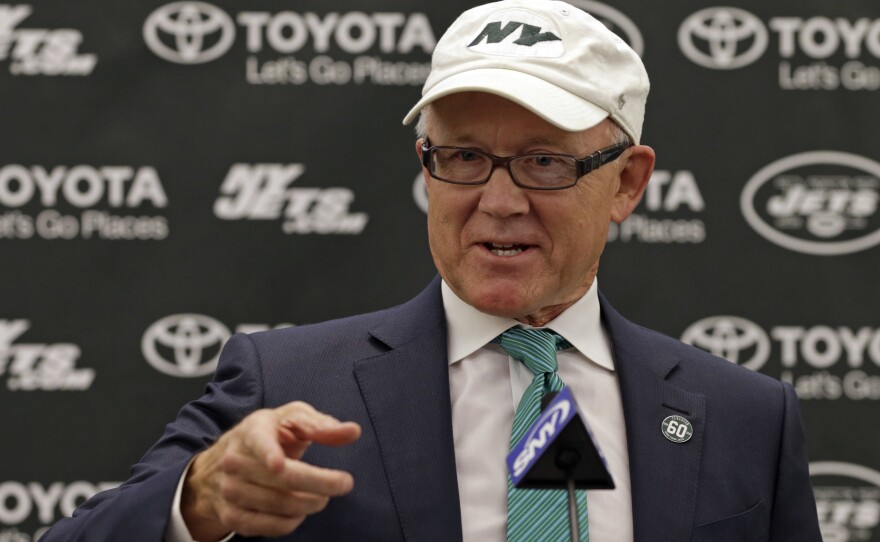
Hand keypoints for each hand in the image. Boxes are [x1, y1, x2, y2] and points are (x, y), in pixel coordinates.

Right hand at [180, 401, 361, 540]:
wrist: (222, 463)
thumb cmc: (269, 435)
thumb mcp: (291, 420)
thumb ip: (322, 426)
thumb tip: (353, 431)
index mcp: (252, 431)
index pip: (259, 442)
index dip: (268, 453)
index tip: (278, 464)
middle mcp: (235, 461)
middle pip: (284, 478)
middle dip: (321, 483)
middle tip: (345, 483)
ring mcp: (230, 490)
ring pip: (281, 505)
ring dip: (311, 503)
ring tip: (322, 495)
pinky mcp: (231, 516)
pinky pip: (271, 526)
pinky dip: (293, 521)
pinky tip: (301, 510)